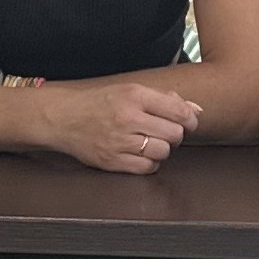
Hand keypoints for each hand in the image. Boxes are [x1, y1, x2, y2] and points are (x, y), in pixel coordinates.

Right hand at [41, 83, 199, 173]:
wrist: (63, 117)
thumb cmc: (98, 103)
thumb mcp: (129, 91)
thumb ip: (164, 99)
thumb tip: (195, 110)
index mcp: (134, 95)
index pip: (179, 112)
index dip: (190, 120)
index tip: (188, 123)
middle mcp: (127, 117)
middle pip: (174, 134)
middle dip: (174, 135)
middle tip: (165, 132)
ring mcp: (119, 141)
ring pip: (163, 152)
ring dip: (162, 149)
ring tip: (151, 142)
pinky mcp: (112, 161)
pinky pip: (147, 167)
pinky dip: (149, 163)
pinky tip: (141, 154)